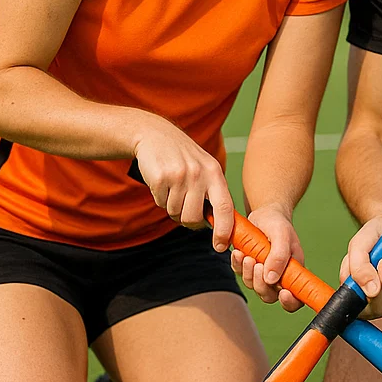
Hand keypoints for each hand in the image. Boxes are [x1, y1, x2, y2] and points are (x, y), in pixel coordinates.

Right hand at [132, 115, 234, 248]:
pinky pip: (160, 203)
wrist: (156, 135)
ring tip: (172, 187)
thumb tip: (220, 228)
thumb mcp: (206, 169)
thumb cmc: (184, 159)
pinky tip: (162, 182)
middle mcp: (199, 174)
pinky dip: (159, 198)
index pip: (225, 208)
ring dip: (171, 206)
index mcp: (215, 174)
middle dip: (187, 219)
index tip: (220, 245)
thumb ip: (214, 195)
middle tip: (183, 206)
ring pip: (175, 212)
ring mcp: (180, 175)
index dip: (224, 230)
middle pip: (194, 217)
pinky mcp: (160, 177)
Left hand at [229, 205, 305, 312]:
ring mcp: (263, 273)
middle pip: (270, 295)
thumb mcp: (282, 235)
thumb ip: (279, 256)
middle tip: (257, 264)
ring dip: (248, 273)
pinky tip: (239, 252)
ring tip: (247, 255)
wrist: (264, 213)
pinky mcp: (248, 267)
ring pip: (254, 286)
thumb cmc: (277, 223)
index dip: (291, 302)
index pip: (297, 298)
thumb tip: (271, 279)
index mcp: (294, 271)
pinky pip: (241, 274)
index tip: (284, 293)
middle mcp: (279, 276)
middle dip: (261, 283)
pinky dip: (238, 265)